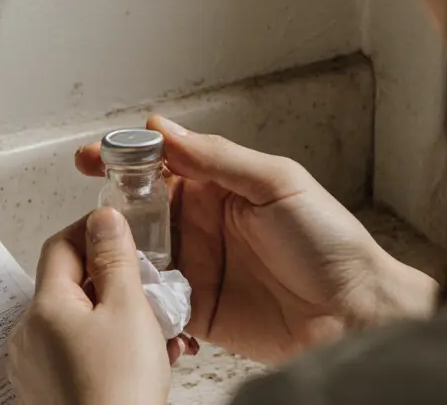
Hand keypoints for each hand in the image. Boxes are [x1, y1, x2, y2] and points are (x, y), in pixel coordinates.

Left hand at [7, 208, 180, 404]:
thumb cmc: (120, 391)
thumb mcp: (129, 311)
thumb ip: (116, 260)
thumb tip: (104, 218)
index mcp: (45, 307)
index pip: (60, 245)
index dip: (93, 231)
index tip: (126, 232)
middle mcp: (30, 335)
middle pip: (71, 287)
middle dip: (116, 283)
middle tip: (155, 290)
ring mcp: (36, 368)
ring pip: (81, 325)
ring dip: (121, 320)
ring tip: (163, 334)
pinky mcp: (50, 394)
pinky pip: (79, 357)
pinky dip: (111, 351)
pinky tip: (149, 362)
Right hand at [76, 115, 437, 363]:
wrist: (354, 315)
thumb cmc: (331, 245)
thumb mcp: (277, 183)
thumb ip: (218, 157)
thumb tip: (165, 130)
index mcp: (221, 188)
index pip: (162, 165)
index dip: (124, 157)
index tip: (95, 155)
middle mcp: (204, 225)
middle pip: (140, 209)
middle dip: (109, 206)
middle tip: (91, 207)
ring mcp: (198, 268)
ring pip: (138, 254)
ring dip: (117, 250)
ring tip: (102, 248)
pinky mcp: (196, 310)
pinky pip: (153, 299)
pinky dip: (135, 293)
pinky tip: (125, 286)